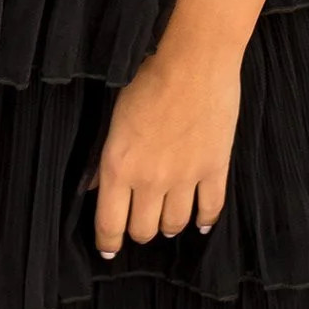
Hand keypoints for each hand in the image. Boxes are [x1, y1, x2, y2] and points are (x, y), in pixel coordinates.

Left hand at [86, 36, 240, 256]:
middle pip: (143, 231)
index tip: (109, 249)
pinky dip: (204, 220)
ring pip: (175, 225)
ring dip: (168, 224)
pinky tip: (200, 220)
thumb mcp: (114, 116)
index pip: (110, 224)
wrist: (194, 60)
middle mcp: (150, 180)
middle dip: (139, 230)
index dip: (108, 242)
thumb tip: (93, 185)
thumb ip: (104, 158)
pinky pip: (210, 210)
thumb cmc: (148, 78)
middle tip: (140, 221)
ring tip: (167, 217)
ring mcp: (185, 178)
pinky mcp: (215, 169)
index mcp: (119, 166)